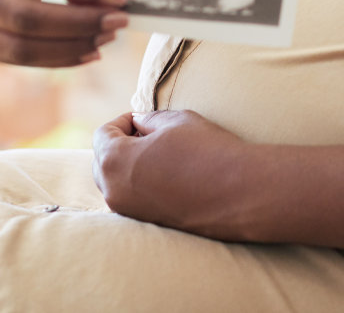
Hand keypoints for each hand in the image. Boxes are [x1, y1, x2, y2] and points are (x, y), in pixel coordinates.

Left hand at [92, 110, 257, 241]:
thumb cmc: (207, 151)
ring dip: (130, 165)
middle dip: (122, 143)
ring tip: (161, 154)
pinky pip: (130, 199)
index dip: (123, 121)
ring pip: (115, 181)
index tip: (145, 119)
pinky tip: (167, 174)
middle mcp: (114, 191)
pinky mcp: (145, 224)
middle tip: (151, 135)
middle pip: (104, 159)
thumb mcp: (176, 122)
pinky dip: (140, 184)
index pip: (103, 134)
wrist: (240, 192)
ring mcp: (128, 212)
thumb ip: (148, 120)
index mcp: (115, 161)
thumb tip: (138, 124)